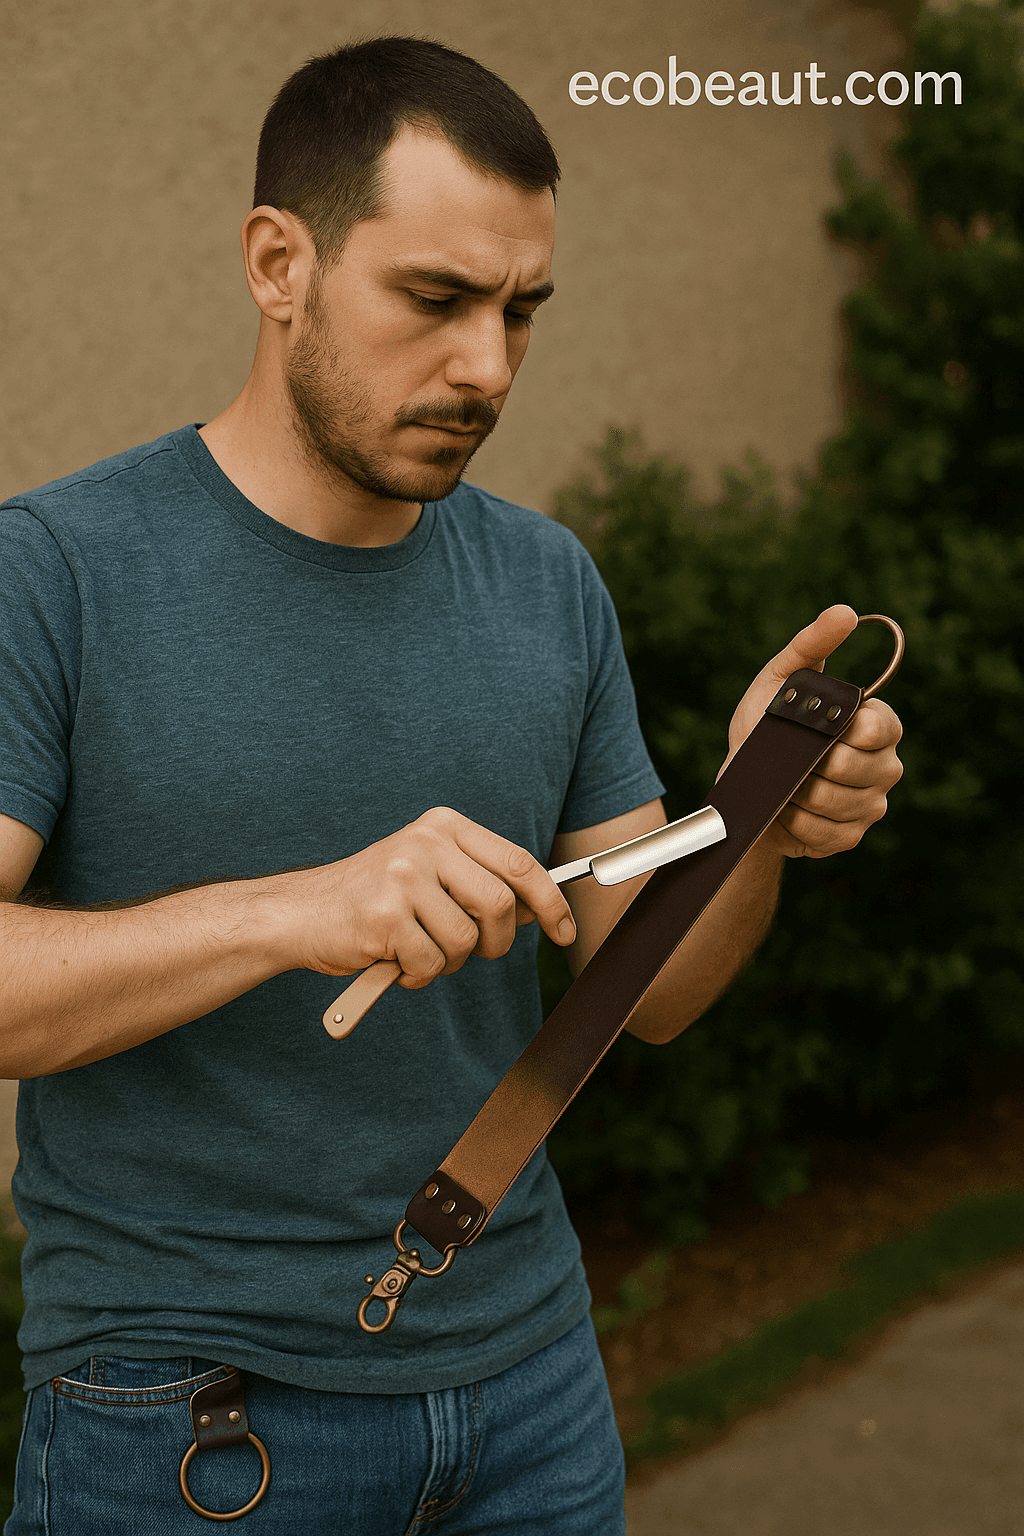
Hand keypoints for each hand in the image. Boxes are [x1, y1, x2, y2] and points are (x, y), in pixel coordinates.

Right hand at [277, 806, 575, 986]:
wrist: (304, 912)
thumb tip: (539, 908)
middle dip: (494, 943)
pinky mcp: (383, 916)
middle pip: (500, 905)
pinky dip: (419, 975)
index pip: (519, 862)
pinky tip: (396, 960)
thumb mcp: (431, 873)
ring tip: (419, 950)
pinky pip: (431, 963)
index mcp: (444, 827)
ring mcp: (402, 877)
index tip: (565, 931)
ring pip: (466, 941)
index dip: (552, 902)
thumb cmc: (376, 898)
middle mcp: (425, 843)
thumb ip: (480, 883)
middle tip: (471, 952)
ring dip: (448, 962)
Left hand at [726, 605, 903, 859]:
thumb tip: (847, 613)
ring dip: (798, 792)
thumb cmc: (765, 727)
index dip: (846, 730)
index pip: (879, 728)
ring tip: (784, 782)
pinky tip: (787, 810)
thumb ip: (812, 645)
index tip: (816, 727)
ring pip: (837, 801)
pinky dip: (797, 822)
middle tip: (789, 757)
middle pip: (855, 767)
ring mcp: (870, 805)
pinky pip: (826, 832)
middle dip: (811, 763)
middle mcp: (884, 766)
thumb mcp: (780, 679)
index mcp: (878, 725)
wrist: (742, 788)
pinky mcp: (849, 837)